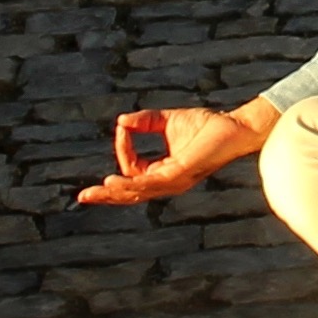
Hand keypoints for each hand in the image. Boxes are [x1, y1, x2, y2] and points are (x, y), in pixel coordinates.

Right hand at [75, 98, 280, 205]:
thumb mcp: (168, 121)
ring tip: (99, 191)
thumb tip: (121, 121)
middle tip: (83, 197)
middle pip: (131, 193)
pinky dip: (133, 182)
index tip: (123, 127)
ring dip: (118, 192)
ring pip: (139, 191)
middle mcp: (167, 181)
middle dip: (106, 196)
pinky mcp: (181, 173)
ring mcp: (174, 180)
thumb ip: (145, 122)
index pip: (132, 170)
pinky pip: (152, 181)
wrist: (235, 126)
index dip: (122, 149)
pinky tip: (118, 181)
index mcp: (163, 172)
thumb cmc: (207, 126)